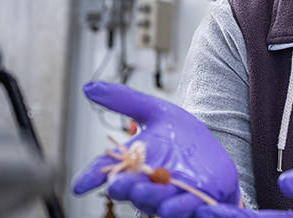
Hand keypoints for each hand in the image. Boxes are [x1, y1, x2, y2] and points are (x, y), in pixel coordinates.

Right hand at [73, 81, 240, 216]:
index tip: (79, 186)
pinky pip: (198, 215)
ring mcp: (174, 199)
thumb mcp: (155, 111)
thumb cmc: (181, 135)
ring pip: (163, 207)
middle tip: (133, 185)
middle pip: (134, 192)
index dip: (93, 177)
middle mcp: (150, 187)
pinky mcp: (199, 207)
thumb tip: (88, 88)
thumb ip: (124, 101)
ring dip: (163, 201)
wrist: (213, 151)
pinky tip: (202, 206)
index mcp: (137, 166)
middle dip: (132, 190)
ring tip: (169, 193)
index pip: (110, 171)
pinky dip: (199, 212)